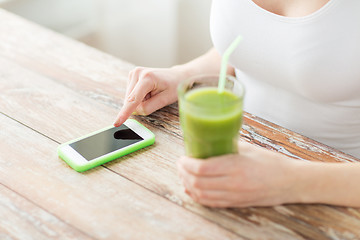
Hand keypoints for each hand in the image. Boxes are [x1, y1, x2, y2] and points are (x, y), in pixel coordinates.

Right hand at [114, 66, 187, 126]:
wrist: (177, 76)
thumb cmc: (174, 86)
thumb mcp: (165, 100)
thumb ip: (148, 107)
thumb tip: (134, 111)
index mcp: (147, 77)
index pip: (133, 99)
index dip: (125, 113)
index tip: (117, 123)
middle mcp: (137, 73)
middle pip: (130, 101)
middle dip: (140, 105)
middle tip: (155, 98)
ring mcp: (133, 73)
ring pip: (129, 99)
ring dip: (140, 101)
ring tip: (153, 93)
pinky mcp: (132, 76)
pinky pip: (131, 95)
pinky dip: (139, 97)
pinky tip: (148, 92)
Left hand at [177, 141, 299, 207]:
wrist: (291, 182)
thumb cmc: (271, 163)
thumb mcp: (249, 148)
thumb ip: (227, 144)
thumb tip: (209, 139)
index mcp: (236, 166)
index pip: (201, 168)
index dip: (186, 164)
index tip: (182, 157)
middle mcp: (233, 184)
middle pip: (197, 182)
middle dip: (183, 173)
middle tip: (180, 165)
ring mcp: (234, 196)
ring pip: (201, 195)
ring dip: (188, 185)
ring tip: (184, 176)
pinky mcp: (236, 204)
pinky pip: (211, 203)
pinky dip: (198, 197)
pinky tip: (192, 190)